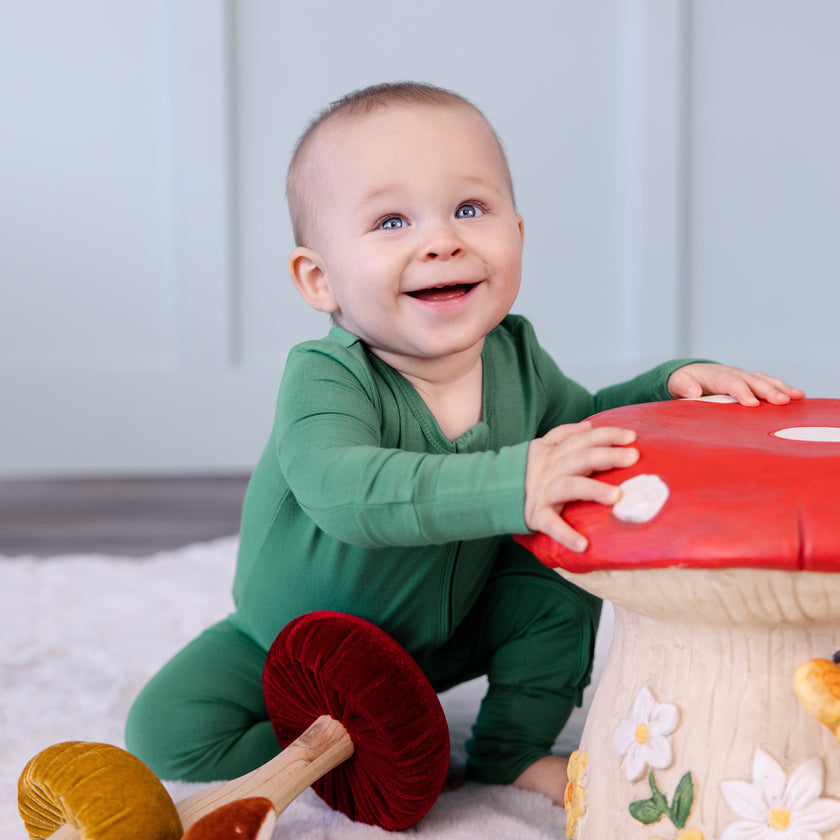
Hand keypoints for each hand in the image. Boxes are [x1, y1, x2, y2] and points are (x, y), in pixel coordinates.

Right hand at [524, 422, 638, 552]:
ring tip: (616, 497)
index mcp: (554, 453)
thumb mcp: (540, 447)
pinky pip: (552, 524)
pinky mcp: (535, 515)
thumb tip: (589, 424)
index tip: (632, 437)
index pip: (583, 439)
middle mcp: (550, 469)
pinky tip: (583, 544)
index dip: (607, 435)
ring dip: (593, 490)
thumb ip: (563, 434)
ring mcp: (543, 492)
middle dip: (607, 456)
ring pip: (570, 487)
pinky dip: (566, 534)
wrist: (490, 492)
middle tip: (632, 457)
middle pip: (581, 458)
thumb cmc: (525, 472)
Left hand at [667, 363, 804, 406]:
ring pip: (763, 380)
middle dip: (767, 390)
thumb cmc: (683, 382)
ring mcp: (743, 376)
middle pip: (752, 380)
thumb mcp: (677, 383)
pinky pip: (767, 382)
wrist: (691, 372)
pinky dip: (782, 387)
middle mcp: (732, 374)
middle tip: (782, 401)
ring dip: (780, 388)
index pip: (730, 383)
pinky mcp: (749, 381)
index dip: (741, 392)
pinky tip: (797, 396)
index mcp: (715, 376)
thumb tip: (693, 392)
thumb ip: (683, 386)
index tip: (752, 404)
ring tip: (797, 396)